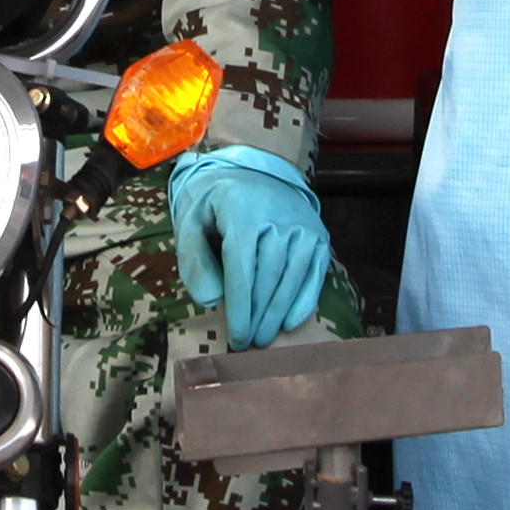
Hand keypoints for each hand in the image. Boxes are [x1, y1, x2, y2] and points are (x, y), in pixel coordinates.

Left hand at [165, 145, 335, 348]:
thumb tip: (211, 300)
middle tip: (249, 344)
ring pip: (292, 276)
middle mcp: (278, 217)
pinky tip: (292, 322)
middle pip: (269, 276)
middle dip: (259, 315)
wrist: (255, 165)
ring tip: (265, 337)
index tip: (237, 335)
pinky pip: (314, 271)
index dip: (241, 306)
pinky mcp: (317, 234)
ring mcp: (302, 225)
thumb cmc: (217, 200)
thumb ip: (193, 259)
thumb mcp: (191, 219)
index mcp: (242, 211)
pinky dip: (305, 299)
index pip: (243, 268)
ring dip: (279, 312)